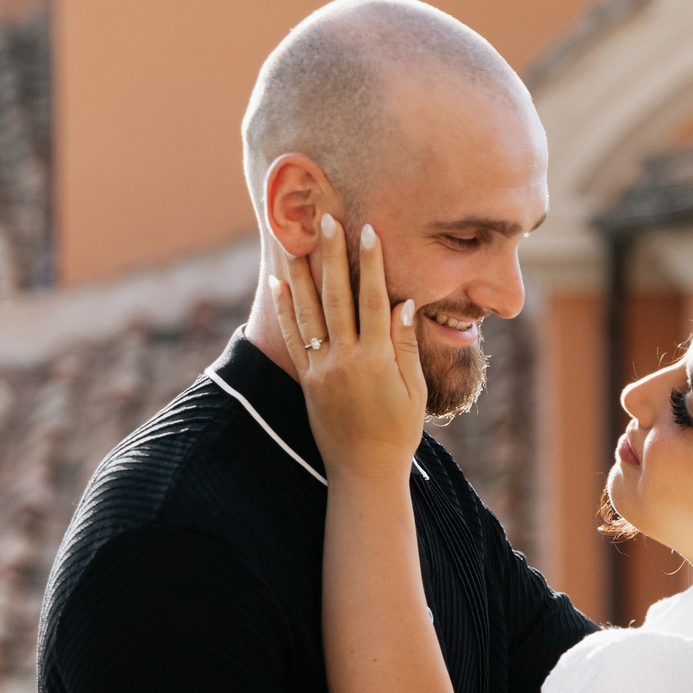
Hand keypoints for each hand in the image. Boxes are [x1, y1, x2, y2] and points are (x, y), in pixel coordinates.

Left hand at [270, 214, 425, 479]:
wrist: (364, 473)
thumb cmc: (399, 432)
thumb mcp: (414, 391)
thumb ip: (405, 346)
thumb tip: (403, 304)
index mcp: (376, 359)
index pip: (373, 300)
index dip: (371, 263)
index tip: (368, 230)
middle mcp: (344, 359)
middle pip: (336, 296)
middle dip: (331, 255)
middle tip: (325, 219)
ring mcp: (321, 368)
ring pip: (308, 310)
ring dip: (302, 271)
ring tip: (295, 238)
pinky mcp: (306, 379)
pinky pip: (293, 336)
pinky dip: (284, 307)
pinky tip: (279, 281)